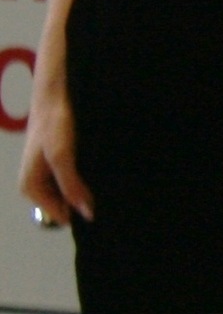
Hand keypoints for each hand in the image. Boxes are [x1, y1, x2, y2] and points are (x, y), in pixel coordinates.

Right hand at [18, 82, 93, 225]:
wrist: (54, 96)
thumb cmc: (53, 124)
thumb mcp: (61, 156)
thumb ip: (71, 186)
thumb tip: (87, 214)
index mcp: (30, 188)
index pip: (61, 217)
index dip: (80, 210)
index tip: (99, 203)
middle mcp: (36, 186)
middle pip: (66, 206)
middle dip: (82, 198)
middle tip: (99, 185)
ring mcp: (46, 177)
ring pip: (72, 194)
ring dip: (85, 187)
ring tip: (96, 173)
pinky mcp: (57, 167)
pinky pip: (74, 181)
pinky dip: (85, 177)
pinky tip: (93, 167)